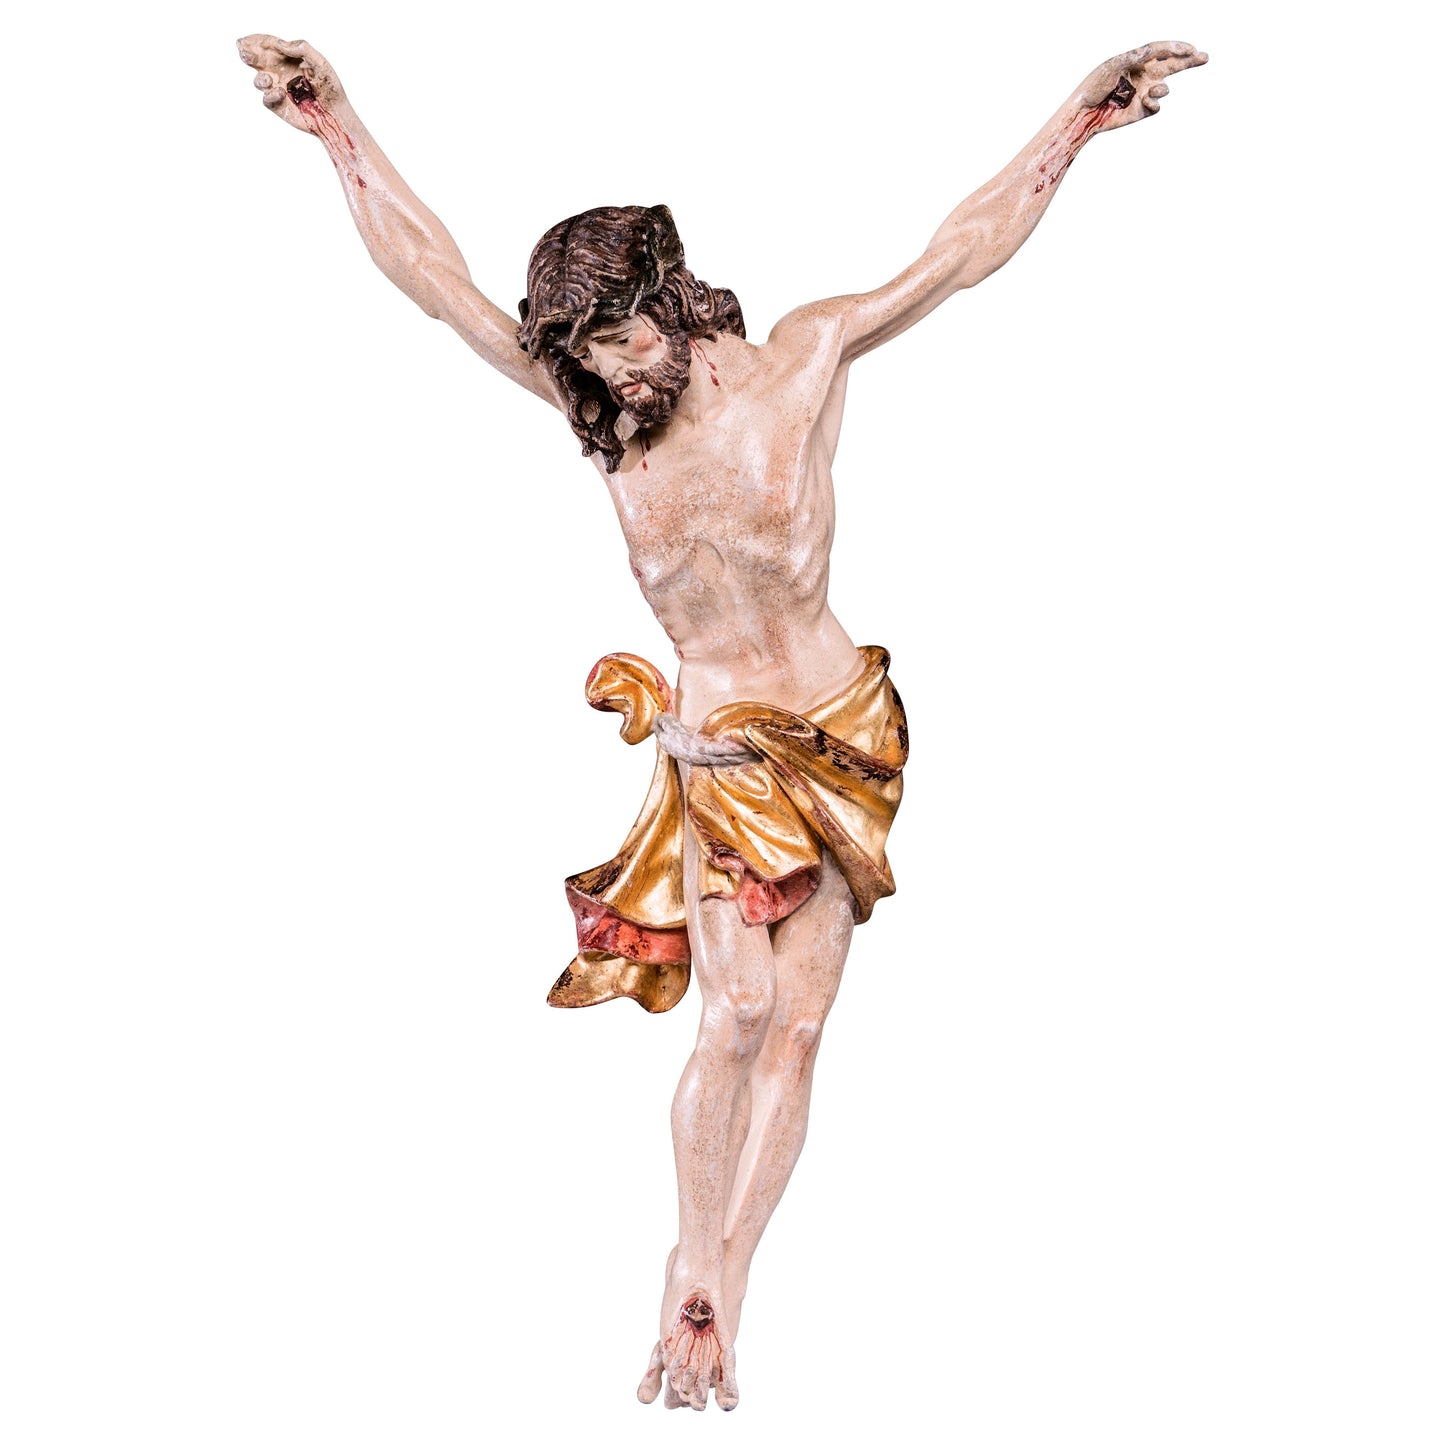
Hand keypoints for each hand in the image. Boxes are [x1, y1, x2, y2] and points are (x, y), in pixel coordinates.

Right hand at [236, 35, 347, 132]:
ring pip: (259, 80)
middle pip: (258, 61)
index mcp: (289, 59)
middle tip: (244, 53)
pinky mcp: (279, 105)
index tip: (247, 40)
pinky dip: (270, 95)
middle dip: (249, 55)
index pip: (269, 46)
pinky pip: (266, 99)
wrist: (335, 115)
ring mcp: (278, 88)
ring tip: (268, 79)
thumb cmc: (331, 87)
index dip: (257, 41)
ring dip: (259, 78)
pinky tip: (280, 93)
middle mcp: (281, 72)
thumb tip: (280, 44)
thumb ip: (303, 49)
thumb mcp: (321, 63)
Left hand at [1073, 41, 1207, 131]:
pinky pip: (1157, 106)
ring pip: (1165, 88)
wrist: (1084, 114)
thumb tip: (1153, 49)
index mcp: (1136, 61)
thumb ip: (1134, 57)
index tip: (1192, 49)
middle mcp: (1142, 75)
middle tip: (1204, 57)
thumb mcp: (1113, 66)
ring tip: (1154, 91)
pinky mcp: (1141, 110)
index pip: (1161, 51)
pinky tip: (1146, 101)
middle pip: (1171, 66)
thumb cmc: (1093, 86)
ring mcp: (1143, 93)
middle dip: (1188, 62)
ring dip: (1163, 88)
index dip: (1177, 48)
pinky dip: (1155, 103)